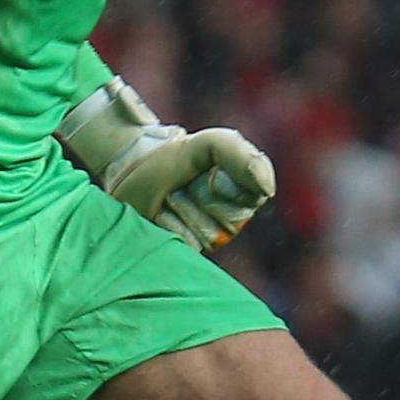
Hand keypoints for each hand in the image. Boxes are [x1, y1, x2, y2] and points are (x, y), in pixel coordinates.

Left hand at [58, 78, 277, 251]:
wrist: (132, 168)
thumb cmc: (171, 157)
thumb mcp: (208, 145)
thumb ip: (240, 156)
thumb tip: (267, 192)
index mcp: (244, 192)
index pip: (253, 196)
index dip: (225, 181)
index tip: (205, 170)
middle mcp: (231, 219)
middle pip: (232, 219)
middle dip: (202, 196)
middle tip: (183, 184)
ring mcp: (209, 239)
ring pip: (210, 234)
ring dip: (184, 209)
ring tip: (169, 198)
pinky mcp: (185, 253)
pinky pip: (189, 246)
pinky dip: (170, 226)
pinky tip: (159, 215)